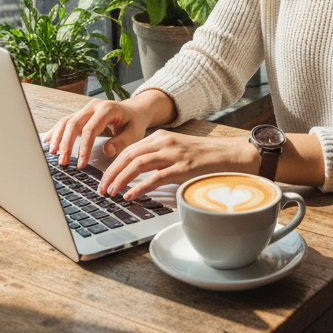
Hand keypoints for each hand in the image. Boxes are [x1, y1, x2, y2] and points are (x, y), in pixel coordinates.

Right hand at [44, 98, 149, 168]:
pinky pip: (65, 121)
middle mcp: (94, 106)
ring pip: (67, 121)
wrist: (134, 111)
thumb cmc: (134, 123)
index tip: (81, 164)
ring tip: (52, 153)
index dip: (84, 147)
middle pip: (74, 123)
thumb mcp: (134, 133)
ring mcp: (86, 109)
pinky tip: (47, 141)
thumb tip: (107, 151)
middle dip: (66, 144)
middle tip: (63, 162)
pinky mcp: (81, 114)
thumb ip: (121, 142)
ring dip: (58, 137)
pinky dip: (56, 131)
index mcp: (107, 109)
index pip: (90, 129)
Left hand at [100, 129, 257, 199]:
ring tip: (111, 192)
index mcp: (162, 137)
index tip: (104, 177)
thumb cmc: (205, 157)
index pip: (130, 148)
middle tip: (101, 187)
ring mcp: (174, 154)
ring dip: (120, 179)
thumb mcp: (178, 151)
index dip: (113, 164)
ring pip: (138, 163)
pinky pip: (156, 177)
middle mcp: (165, 142)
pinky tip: (130, 195)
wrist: (232, 155)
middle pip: (129, 154)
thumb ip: (160, 158)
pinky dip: (139, 186)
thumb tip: (139, 174)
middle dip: (111, 172)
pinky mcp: (183, 168)